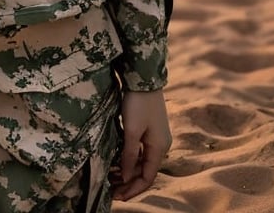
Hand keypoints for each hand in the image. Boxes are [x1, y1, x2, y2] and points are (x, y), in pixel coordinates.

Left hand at [110, 88, 170, 202]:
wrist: (144, 77)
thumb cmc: (138, 103)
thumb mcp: (131, 130)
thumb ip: (129, 155)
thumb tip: (126, 177)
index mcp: (160, 147)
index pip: (148, 177)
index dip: (133, 189)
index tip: (117, 196)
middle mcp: (161, 144)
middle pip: (146, 171)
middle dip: (130, 182)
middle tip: (112, 190)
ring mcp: (157, 136)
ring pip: (143, 161)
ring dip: (129, 171)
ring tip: (112, 178)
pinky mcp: (150, 128)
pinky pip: (141, 150)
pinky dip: (131, 159)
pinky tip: (119, 161)